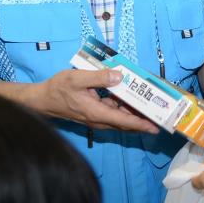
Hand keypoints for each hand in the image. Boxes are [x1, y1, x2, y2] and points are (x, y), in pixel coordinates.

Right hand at [36, 68, 159, 133]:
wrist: (43, 100)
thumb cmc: (58, 89)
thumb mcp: (77, 78)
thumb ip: (99, 77)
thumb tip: (119, 76)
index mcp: (97, 113)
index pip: (124, 121)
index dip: (141, 124)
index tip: (156, 126)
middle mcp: (99, 120)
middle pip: (126, 123)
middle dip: (144, 119)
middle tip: (160, 113)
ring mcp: (97, 118)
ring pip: (121, 119)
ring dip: (134, 113)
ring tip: (150, 103)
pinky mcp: (95, 114)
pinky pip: (113, 114)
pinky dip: (124, 108)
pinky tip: (130, 97)